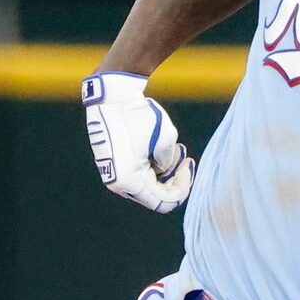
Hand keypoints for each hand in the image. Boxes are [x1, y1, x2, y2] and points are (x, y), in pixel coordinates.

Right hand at [82, 71, 195, 212]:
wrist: (110, 97)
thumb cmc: (138, 116)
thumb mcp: (165, 138)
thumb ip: (169, 162)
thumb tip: (163, 169)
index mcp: (130, 182)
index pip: (164, 202)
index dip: (182, 188)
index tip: (188, 166)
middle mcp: (118, 183)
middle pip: (156, 195)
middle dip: (174, 178)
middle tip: (186, 156)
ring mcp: (113, 174)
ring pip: (147, 184)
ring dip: (165, 169)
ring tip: (178, 147)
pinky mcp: (113, 164)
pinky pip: (137, 174)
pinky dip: (152, 165)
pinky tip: (161, 146)